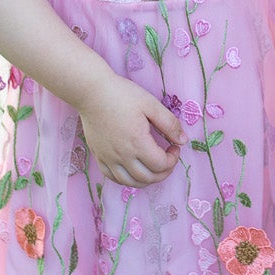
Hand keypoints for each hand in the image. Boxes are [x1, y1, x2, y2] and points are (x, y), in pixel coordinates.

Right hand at [76, 70, 183, 186]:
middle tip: (167, 159)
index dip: (173, 159)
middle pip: (148, 178)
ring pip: (130, 182)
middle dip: (164, 172)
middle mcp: (122, 155)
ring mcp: (108, 158)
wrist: (91, 92)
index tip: (174, 147)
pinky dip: (127, 179)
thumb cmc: (122, 95)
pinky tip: (133, 170)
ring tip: (153, 167)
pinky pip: (113, 178)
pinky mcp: (99, 156)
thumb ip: (169, 124)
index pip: (161, 165)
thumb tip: (183, 140)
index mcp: (138, 143)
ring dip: (146, 179)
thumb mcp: (151, 105)